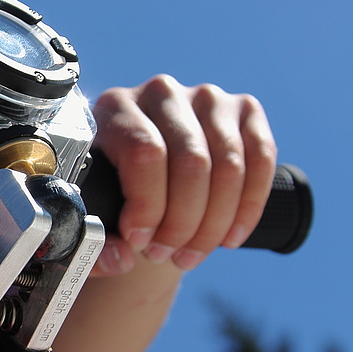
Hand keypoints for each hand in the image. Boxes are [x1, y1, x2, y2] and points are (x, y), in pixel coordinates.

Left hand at [89, 74, 276, 273]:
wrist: (142, 168)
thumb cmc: (109, 188)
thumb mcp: (91, 207)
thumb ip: (93, 237)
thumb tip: (120, 258)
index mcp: (115, 106)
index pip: (146, 153)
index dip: (149, 206)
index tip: (139, 240)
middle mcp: (162, 92)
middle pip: (191, 162)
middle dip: (182, 224)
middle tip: (166, 254)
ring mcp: (206, 97)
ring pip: (228, 166)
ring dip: (214, 224)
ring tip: (191, 253)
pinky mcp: (243, 109)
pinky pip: (261, 159)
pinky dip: (249, 207)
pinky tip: (229, 237)